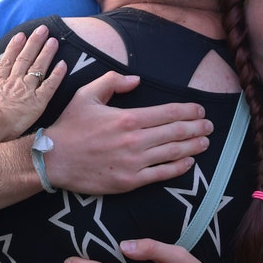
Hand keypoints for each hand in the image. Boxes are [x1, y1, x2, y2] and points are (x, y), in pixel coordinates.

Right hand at [0, 25, 65, 139]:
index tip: (20, 36)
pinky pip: (50, 85)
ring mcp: (26, 89)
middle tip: (42, 30)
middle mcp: (14, 82)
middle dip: (34, 43)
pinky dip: (57, 74)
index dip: (14, 47)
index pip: (7, 62)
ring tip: (53, 40)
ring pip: (38, 67)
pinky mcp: (38, 101)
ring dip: (46, 53)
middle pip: (25, 59)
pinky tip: (64, 64)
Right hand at [44, 75, 211, 194]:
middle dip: (197, 128)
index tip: (199, 111)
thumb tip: (137, 80)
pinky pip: (161, 174)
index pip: (168, 113)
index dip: (188, 111)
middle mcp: (135, 140)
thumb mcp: (86, 94)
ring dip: (193, 146)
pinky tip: (188, 162)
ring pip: (173, 153)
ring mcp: (133, 163)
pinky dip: (179, 167)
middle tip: (209, 126)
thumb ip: (112, 82)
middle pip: (176, 132)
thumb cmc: (69, 126)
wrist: (52, 159)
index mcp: (127, 118)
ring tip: (205, 142)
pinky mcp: (129, 181)